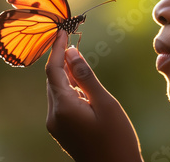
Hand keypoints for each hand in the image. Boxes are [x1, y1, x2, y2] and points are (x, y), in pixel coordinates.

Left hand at [45, 31, 142, 161]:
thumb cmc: (117, 139)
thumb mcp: (105, 104)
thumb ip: (86, 77)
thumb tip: (72, 53)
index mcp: (63, 107)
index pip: (53, 70)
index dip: (57, 48)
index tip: (62, 31)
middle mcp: (54, 116)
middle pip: (52, 80)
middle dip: (60, 59)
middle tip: (71, 39)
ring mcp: (56, 126)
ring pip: (56, 92)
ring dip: (64, 74)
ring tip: (76, 58)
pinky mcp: (62, 132)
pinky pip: (61, 103)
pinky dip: (68, 90)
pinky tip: (80, 84)